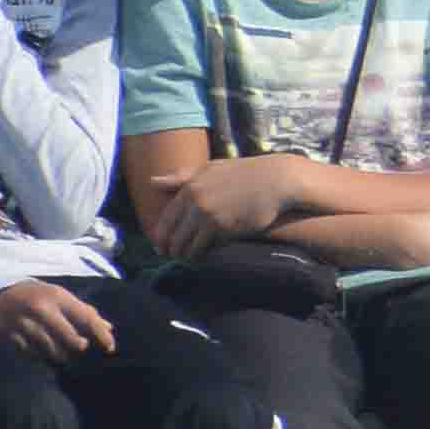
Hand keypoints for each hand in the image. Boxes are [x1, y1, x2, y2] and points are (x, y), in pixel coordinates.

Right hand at [0, 276, 111, 359]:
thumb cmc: (38, 295)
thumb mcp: (60, 296)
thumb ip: (84, 311)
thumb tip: (109, 328)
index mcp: (57, 296)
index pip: (87, 318)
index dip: (102, 336)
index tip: (110, 348)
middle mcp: (41, 309)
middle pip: (71, 340)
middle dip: (79, 346)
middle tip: (80, 345)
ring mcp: (24, 322)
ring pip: (52, 350)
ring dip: (60, 354)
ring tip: (61, 350)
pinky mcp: (9, 334)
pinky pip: (32, 353)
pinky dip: (40, 354)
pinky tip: (41, 349)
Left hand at [146, 157, 302, 253]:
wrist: (276, 180)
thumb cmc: (245, 173)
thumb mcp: (211, 169)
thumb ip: (182, 177)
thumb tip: (152, 181)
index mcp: (190, 187)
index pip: (166, 218)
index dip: (161, 235)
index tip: (160, 245)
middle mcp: (196, 202)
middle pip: (174, 233)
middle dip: (170, 248)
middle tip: (170, 256)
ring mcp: (210, 215)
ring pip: (188, 243)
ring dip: (185, 254)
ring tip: (185, 259)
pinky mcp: (225, 227)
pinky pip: (206, 246)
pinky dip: (201, 254)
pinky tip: (201, 258)